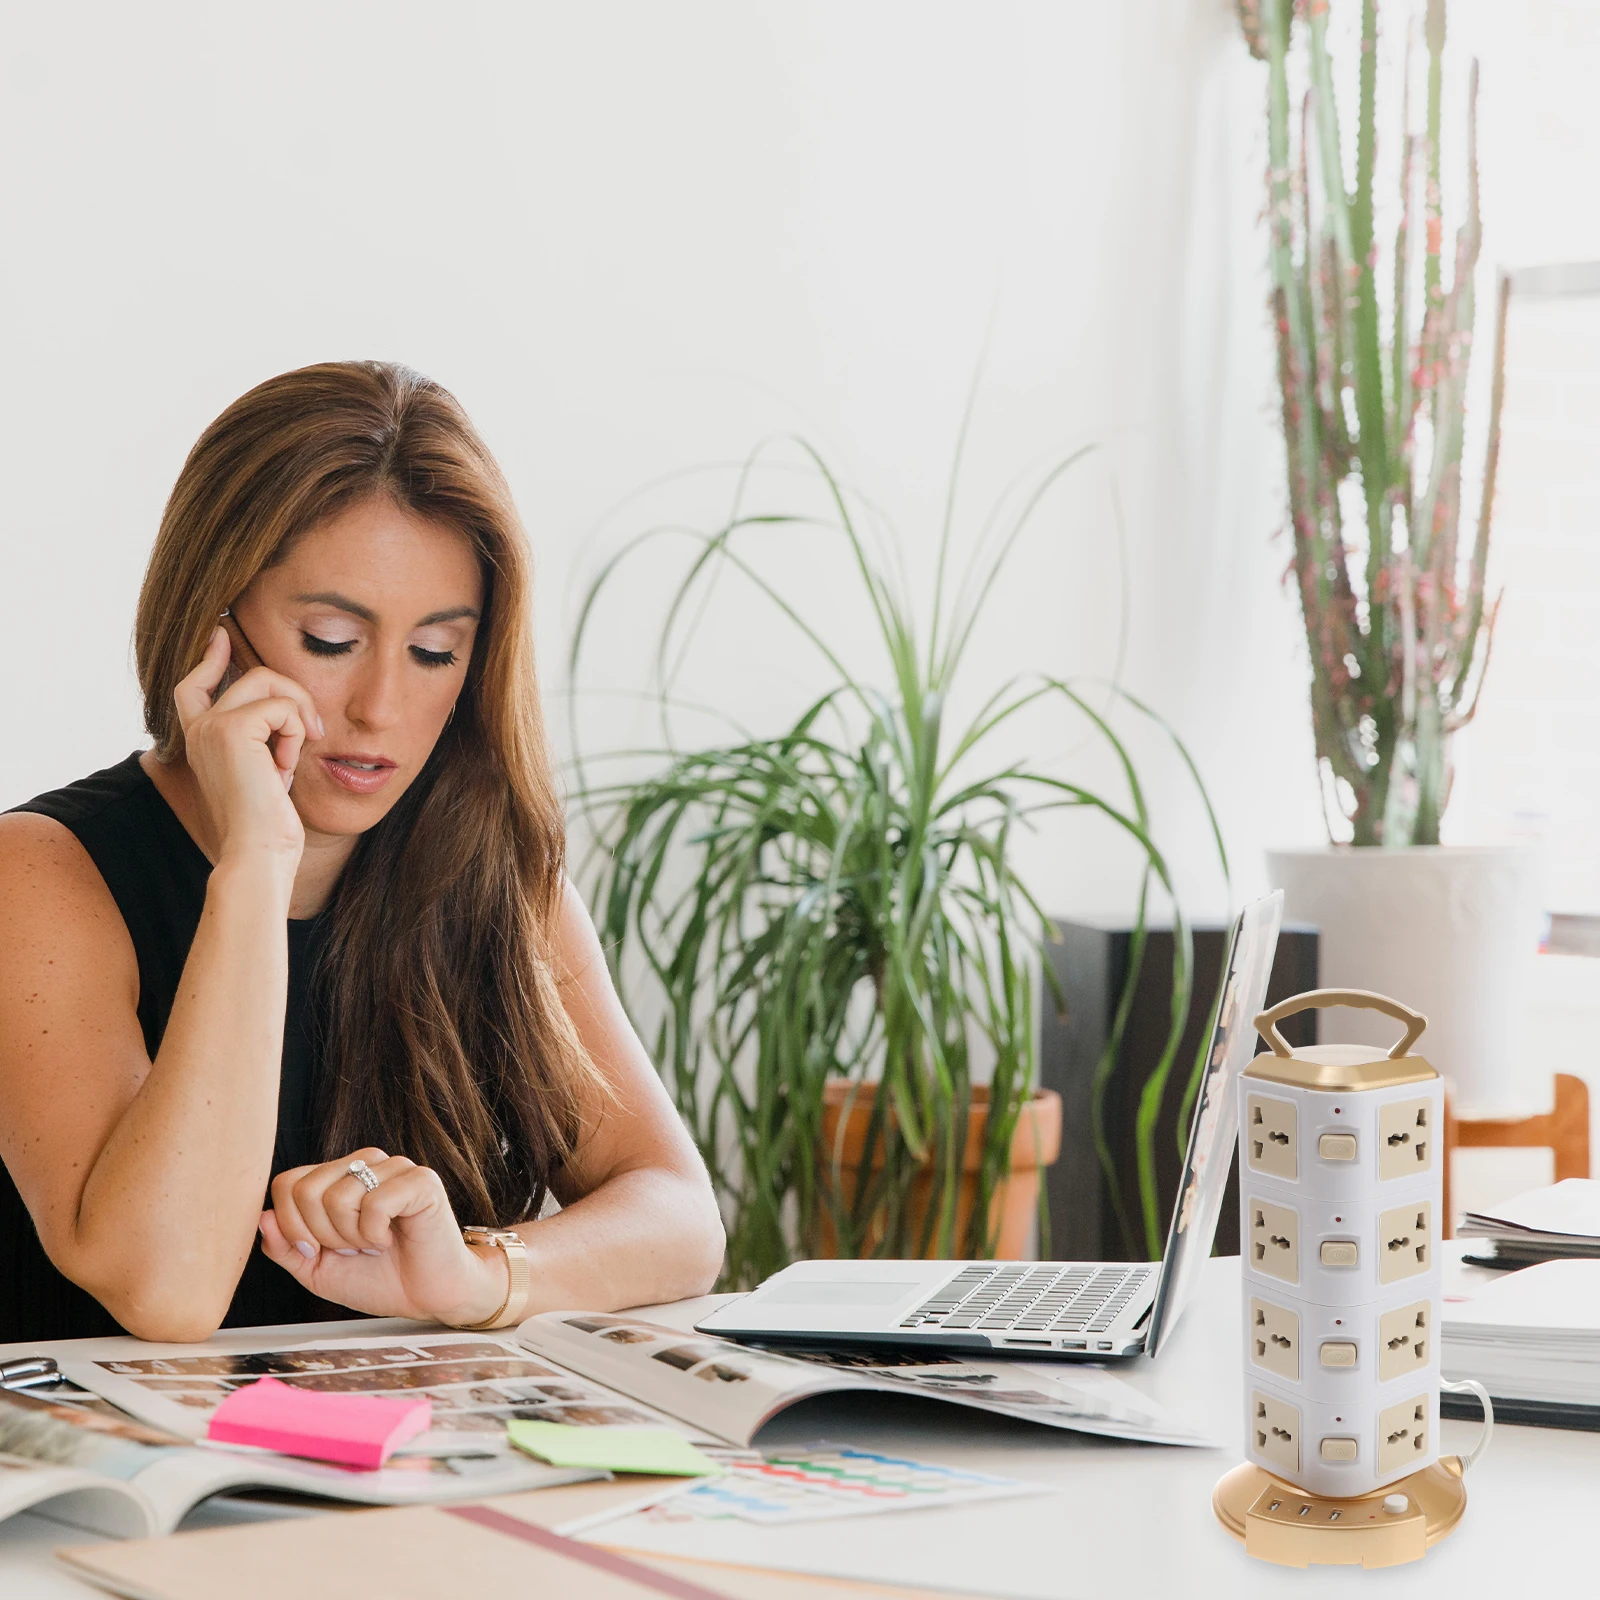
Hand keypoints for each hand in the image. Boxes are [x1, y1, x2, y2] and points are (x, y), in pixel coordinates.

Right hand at [173, 627, 323, 866]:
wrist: (259, 850)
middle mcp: (199, 728)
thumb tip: (287, 710)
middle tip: (310, 731)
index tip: (222, 632)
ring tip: (291, 759)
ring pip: (270, 682)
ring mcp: (211, 725)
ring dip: (297, 716)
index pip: (195, 684)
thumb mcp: (265, 772)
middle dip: (293, 694)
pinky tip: (285, 768)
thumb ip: (264, 739)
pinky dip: (295, 733)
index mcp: (200, 738)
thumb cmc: (268, 822)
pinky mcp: (231, 728)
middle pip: (253, 676)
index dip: (210, 657)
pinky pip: (282, 707)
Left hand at [258, 1148, 512, 1324]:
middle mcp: (365, 1163)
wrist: (429, 1297)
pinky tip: (390, 1239)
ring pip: (339, 1196)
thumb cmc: (380, 1279)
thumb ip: (287, 1247)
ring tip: (373, 1244)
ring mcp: (394, 1168)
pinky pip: (375, 1203)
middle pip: (307, 1189)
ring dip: (351, 1237)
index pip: (289, 1183)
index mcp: (338, 1177)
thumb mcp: (319, 1271)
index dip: (292, 1226)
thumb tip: (263, 1217)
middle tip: (351, 1248)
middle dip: (322, 1235)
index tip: (317, 1251)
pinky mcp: (420, 1181)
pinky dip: (375, 1233)